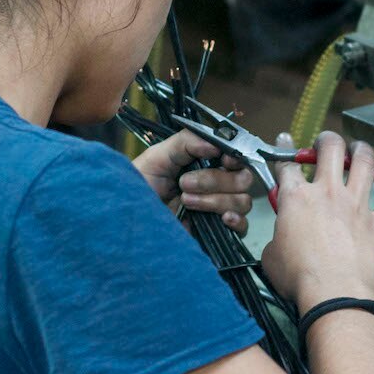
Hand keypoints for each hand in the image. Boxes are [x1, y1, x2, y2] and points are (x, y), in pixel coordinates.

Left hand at [133, 130, 255, 234]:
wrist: (130, 216)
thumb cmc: (142, 183)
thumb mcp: (159, 155)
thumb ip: (187, 142)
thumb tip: (216, 145)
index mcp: (208, 162)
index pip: (238, 157)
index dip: (236, 157)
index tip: (224, 159)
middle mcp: (219, 183)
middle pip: (243, 179)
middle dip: (215, 180)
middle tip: (184, 184)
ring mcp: (220, 208)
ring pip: (242, 201)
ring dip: (215, 200)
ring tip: (185, 201)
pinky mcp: (220, 231)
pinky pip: (243, 226)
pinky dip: (236, 221)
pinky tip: (221, 219)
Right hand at [260, 131, 373, 312]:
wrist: (333, 293)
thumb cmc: (298, 277)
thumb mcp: (270, 254)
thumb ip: (277, 236)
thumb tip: (281, 239)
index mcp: (296, 198)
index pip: (288, 167)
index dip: (284, 152)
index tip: (284, 142)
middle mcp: (328, 193)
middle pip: (330, 150)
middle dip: (327, 140)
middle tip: (325, 142)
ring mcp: (355, 205)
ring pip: (364, 164)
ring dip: (362, 150)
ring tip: (359, 147)